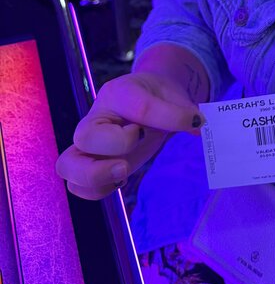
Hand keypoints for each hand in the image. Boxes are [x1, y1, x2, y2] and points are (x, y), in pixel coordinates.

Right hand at [56, 71, 203, 200]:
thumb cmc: (157, 95)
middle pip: (83, 137)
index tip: (193, 120)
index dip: (165, 118)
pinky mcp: (93, 164)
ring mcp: (90, 143)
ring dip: (95, 178)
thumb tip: (197, 126)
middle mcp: (97, 117)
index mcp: (119, 93)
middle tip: (129, 162)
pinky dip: (97, 190)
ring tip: (123, 173)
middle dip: (110, 152)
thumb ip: (180, 110)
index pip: (139, 107)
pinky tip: (120, 180)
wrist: (148, 98)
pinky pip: (78, 185)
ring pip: (68, 165)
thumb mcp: (172, 95)